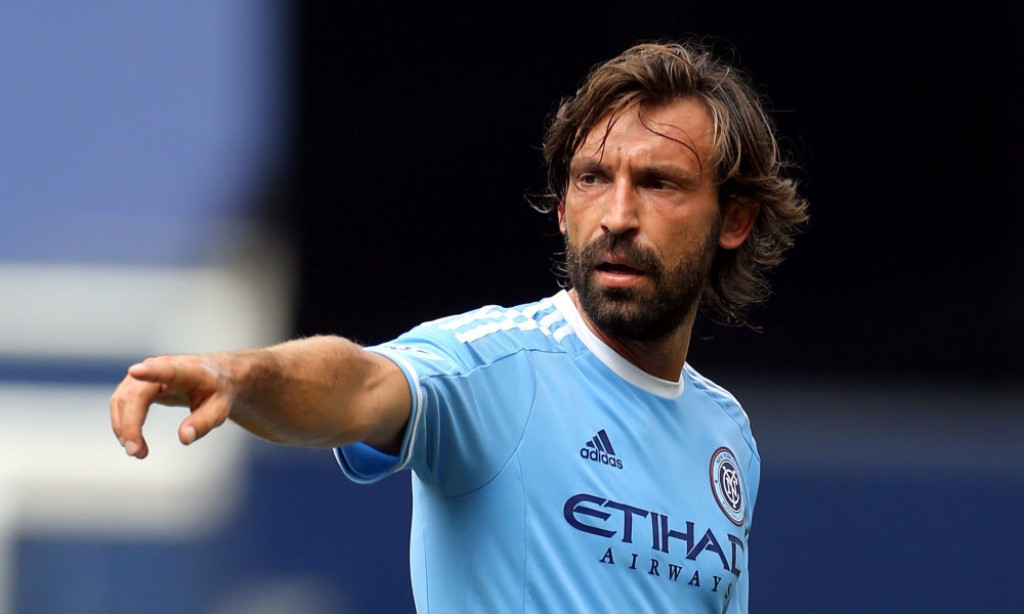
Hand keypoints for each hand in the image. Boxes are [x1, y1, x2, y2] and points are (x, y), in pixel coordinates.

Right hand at [110, 354, 236, 458]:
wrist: (214, 377)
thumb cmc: (217, 391)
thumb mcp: (220, 408)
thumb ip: (204, 422)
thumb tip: (184, 438)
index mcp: (187, 370)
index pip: (167, 370)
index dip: (151, 372)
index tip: (135, 371)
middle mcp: (161, 366)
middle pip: (136, 394)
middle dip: (130, 424)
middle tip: (136, 452)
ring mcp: (146, 373)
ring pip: (122, 399)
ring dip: (123, 427)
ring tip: (138, 452)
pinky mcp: (138, 383)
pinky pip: (122, 402)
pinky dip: (123, 423)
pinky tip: (132, 440)